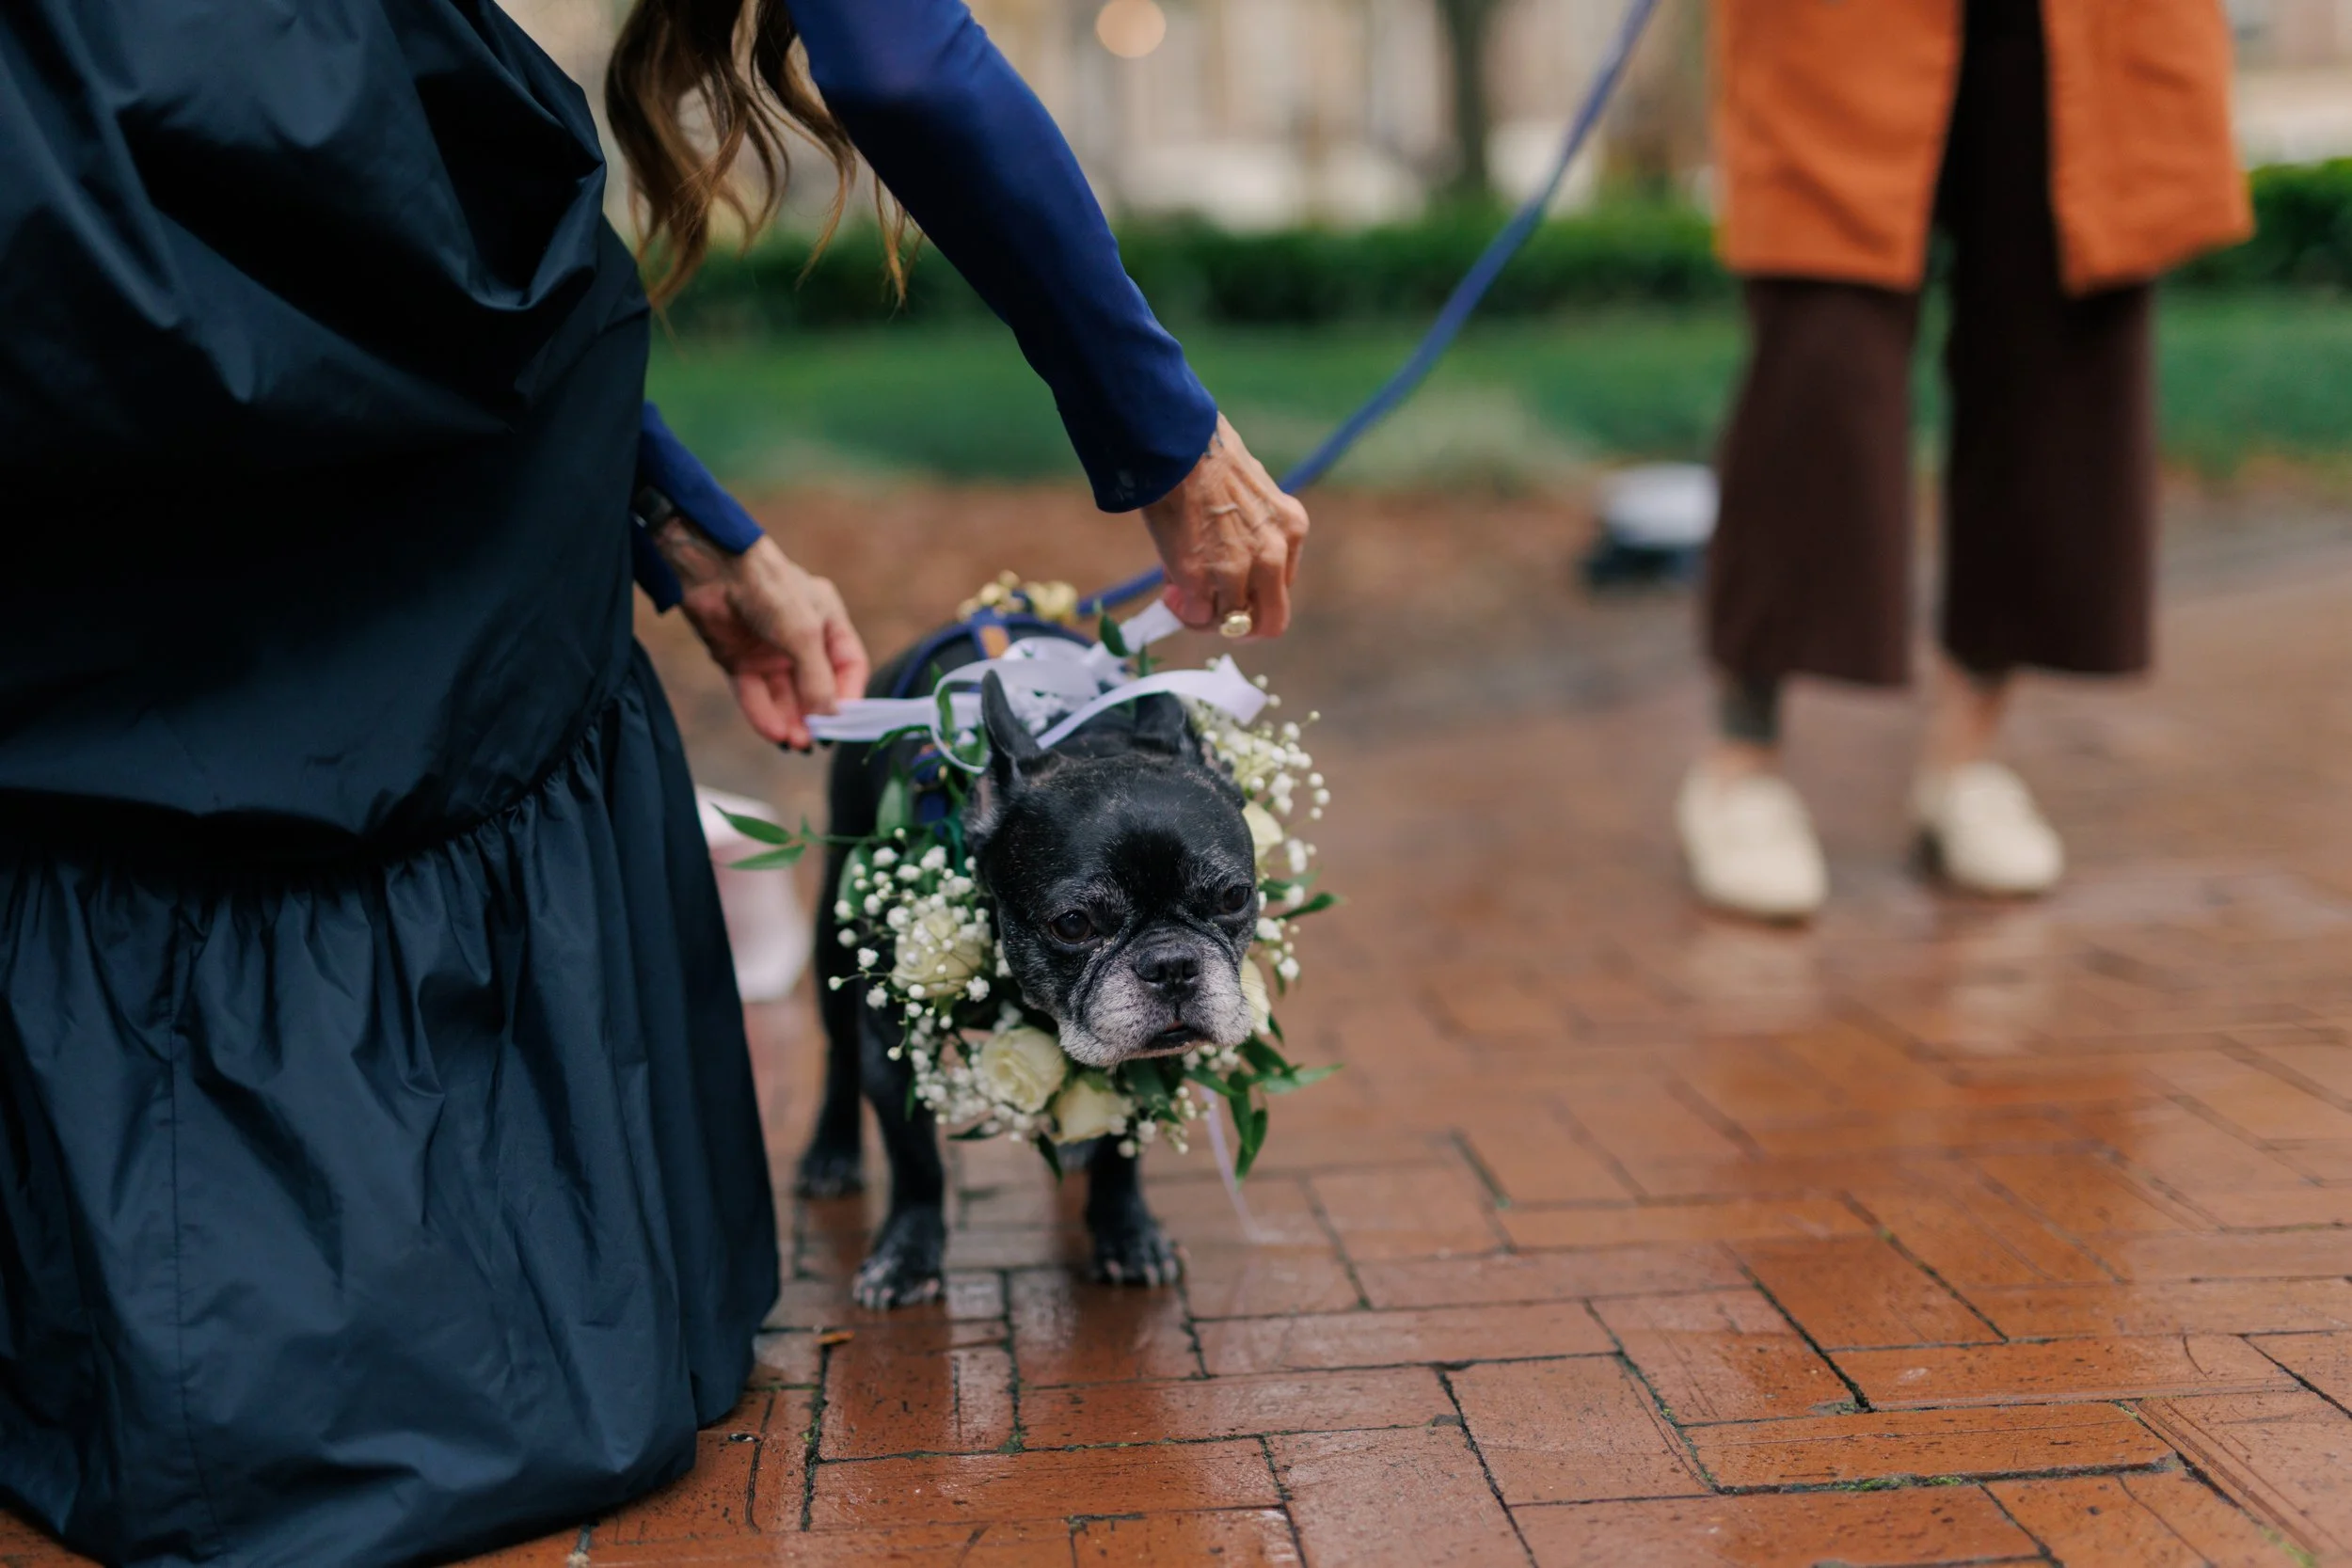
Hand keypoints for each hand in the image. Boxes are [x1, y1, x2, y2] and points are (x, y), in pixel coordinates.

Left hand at [655, 520, 869, 749]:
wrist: (712, 570)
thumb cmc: (769, 588)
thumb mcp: (803, 634)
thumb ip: (817, 678)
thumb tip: (828, 717)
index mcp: (827, 622)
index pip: (848, 667)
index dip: (849, 695)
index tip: (845, 723)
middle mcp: (801, 639)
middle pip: (815, 687)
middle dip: (815, 716)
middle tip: (815, 742)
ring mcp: (769, 652)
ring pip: (785, 696)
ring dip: (791, 721)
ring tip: (796, 744)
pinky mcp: (739, 660)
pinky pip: (756, 694)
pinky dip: (764, 714)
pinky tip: (774, 733)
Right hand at [1141, 413, 1309, 637]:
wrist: (1177, 448)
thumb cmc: (1207, 461)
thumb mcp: (1253, 496)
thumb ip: (1252, 533)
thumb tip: (1225, 561)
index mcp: (1290, 529)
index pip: (1282, 587)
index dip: (1254, 595)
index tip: (1231, 591)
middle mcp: (1272, 555)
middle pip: (1271, 622)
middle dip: (1243, 628)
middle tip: (1216, 618)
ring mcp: (1237, 570)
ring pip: (1230, 623)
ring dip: (1206, 617)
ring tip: (1184, 598)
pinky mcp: (1200, 579)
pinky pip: (1197, 615)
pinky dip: (1184, 609)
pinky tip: (1172, 591)